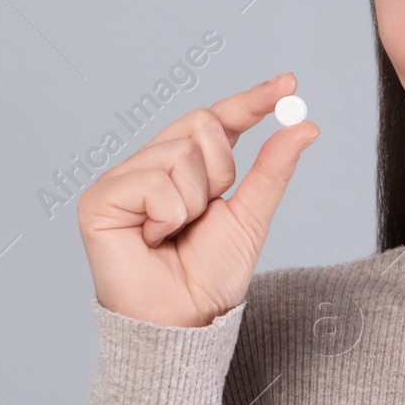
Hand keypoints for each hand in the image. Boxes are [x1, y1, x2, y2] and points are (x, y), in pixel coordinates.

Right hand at [77, 73, 318, 326]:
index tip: (288, 83)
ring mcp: (121, 179)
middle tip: (207, 211)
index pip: (218, 119)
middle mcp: (150, 165)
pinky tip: (152, 239)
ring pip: (179, 154)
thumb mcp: (251, 215)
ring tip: (174, 234)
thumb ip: (273, 168)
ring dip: (193, 201)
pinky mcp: (98, 199)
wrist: (184, 321)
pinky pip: (154, 182)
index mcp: (186, 167)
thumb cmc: (210, 276)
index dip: (251, 100)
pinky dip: (167, 215)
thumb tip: (306, 124)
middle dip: (220, 170)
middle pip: (200, 124)